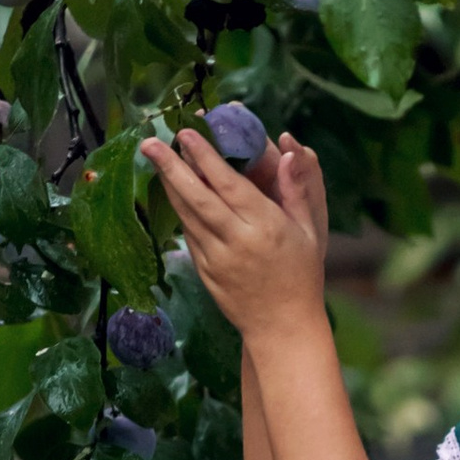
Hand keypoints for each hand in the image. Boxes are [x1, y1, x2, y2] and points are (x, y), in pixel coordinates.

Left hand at [138, 124, 324, 340]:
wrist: (282, 326)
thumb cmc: (301, 274)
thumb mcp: (310, 230)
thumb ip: (297, 189)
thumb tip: (290, 151)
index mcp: (265, 226)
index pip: (228, 184)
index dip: (205, 157)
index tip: (187, 133)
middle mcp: (237, 241)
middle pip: (197, 197)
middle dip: (171, 166)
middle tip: (149, 141)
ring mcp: (216, 258)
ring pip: (186, 214)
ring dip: (168, 184)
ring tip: (154, 157)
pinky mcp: (204, 271)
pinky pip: (188, 233)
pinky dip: (178, 209)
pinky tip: (170, 190)